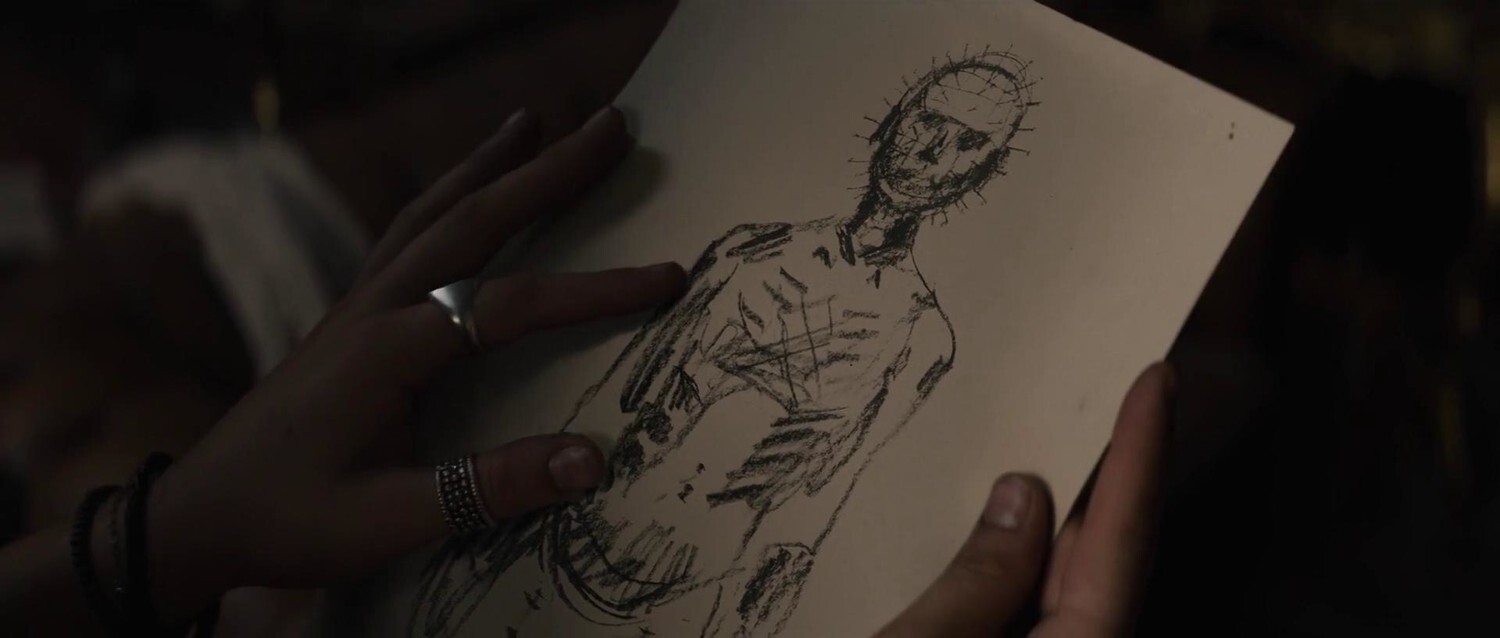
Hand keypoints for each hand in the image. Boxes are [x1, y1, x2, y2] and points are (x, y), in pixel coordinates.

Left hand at [140, 106, 686, 621]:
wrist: (199, 515)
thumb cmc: (288, 520)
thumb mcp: (388, 521)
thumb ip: (488, 489)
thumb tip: (590, 459)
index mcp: (389, 351)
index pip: (509, 306)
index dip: (593, 291)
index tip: (665, 278)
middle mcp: (374, 310)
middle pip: (472, 221)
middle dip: (547, 173)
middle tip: (611, 126)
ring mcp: (357, 306)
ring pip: (432, 213)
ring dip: (488, 165)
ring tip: (534, 121)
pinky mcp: (349, 317)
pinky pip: (407, 234)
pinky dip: (448, 197)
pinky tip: (463, 191)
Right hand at [879, 363, 1172, 636]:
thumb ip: (978, 579)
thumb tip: (1020, 498)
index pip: (1122, 543)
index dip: (1139, 456)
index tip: (1155, 379)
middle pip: (1100, 563)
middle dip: (1093, 479)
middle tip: (1086, 396)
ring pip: (1060, 591)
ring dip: (1041, 528)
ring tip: (1021, 453)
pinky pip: (1024, 616)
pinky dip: (1008, 572)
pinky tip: (978, 537)